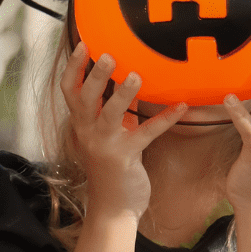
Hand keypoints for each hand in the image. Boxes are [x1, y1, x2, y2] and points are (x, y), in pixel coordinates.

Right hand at [60, 42, 186, 216]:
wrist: (113, 207)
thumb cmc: (111, 167)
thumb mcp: (106, 134)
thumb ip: (111, 110)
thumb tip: (126, 80)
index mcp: (81, 123)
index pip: (69, 90)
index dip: (73, 67)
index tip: (83, 44)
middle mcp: (87, 132)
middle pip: (84, 98)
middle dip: (95, 75)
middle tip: (107, 54)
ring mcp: (104, 145)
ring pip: (110, 114)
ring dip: (123, 94)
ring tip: (136, 75)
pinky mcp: (125, 158)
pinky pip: (145, 134)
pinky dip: (164, 119)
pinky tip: (181, 107)